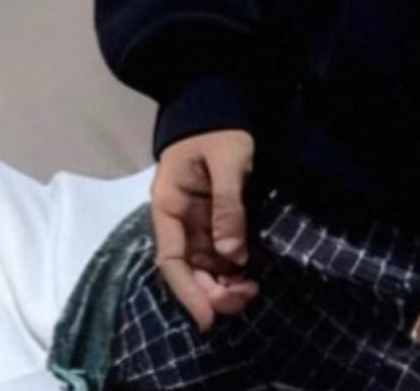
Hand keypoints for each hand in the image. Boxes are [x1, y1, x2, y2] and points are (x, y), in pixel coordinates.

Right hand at [149, 128, 260, 333]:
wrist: (220, 102)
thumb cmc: (219, 127)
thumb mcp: (227, 160)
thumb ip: (228, 204)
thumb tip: (231, 253)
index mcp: (168, 206)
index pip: (171, 259)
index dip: (187, 291)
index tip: (208, 317)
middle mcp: (178, 219)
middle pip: (189, 267)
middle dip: (211, 291)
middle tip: (243, 301)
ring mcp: (197, 219)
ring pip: (205, 263)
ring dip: (223, 282)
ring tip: (250, 292)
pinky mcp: (215, 215)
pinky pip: (219, 249)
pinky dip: (231, 265)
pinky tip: (249, 276)